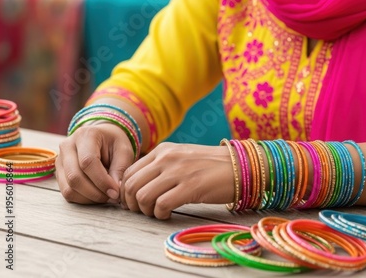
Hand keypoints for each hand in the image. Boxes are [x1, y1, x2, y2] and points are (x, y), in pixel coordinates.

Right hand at [56, 123, 133, 203]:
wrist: (103, 138)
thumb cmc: (115, 143)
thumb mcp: (124, 151)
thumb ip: (120, 169)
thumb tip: (115, 191)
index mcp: (86, 135)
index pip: (87, 162)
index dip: (102, 181)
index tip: (115, 192)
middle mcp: (68, 146)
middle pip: (75, 176)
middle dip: (96, 192)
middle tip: (112, 197)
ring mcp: (60, 160)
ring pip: (69, 188)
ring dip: (89, 198)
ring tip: (106, 196)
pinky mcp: (59, 172)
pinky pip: (67, 192)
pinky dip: (83, 199)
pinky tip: (97, 195)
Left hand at [120, 142, 234, 219]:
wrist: (240, 166)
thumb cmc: (210, 166)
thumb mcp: (182, 157)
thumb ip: (160, 166)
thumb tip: (137, 186)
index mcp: (163, 150)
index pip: (129, 172)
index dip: (126, 192)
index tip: (134, 202)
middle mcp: (167, 158)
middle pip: (131, 185)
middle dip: (132, 204)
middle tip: (143, 211)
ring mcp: (178, 171)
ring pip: (143, 196)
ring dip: (146, 211)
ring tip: (157, 213)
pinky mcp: (190, 187)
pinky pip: (161, 205)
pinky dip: (160, 214)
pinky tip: (168, 214)